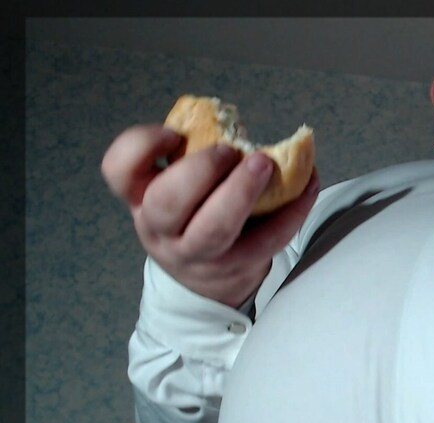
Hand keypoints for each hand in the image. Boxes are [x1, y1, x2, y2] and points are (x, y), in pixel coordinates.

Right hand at [102, 124, 319, 307]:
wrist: (207, 282)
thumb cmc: (193, 216)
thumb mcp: (178, 189)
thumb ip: (192, 159)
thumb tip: (232, 123)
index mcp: (142, 197)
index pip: (119, 171)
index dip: (142, 147)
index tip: (174, 134)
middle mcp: (161, 228)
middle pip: (166, 203)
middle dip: (200, 170)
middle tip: (230, 150)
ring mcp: (198, 253)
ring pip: (212, 230)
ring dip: (240, 192)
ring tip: (264, 164)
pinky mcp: (238, 266)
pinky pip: (266, 240)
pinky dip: (292, 211)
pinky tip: (308, 185)